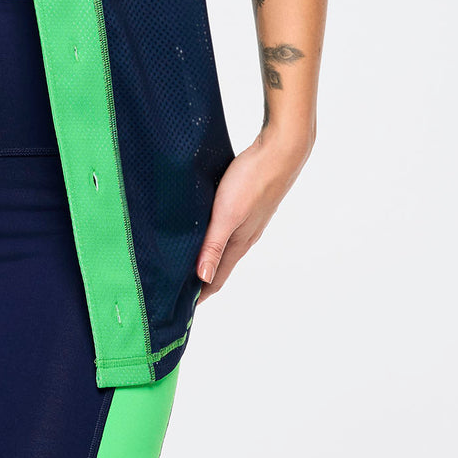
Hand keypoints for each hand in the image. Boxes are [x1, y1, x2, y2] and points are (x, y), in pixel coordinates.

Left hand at [195, 130, 311, 304]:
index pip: (217, 277)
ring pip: (223, 245)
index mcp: (240, 242)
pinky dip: (213, 236)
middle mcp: (245, 235)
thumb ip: (214, 245)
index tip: (182, 306)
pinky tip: (204, 227)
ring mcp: (248, 220)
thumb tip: (203, 279)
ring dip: (207, 256)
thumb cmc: (252, 180)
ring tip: (187, 260)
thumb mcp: (227, 215)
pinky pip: (226, 227)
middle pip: (220, 264)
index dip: (201, 293)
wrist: (279, 151)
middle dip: (201, 278)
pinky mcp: (247, 203)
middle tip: (179, 286)